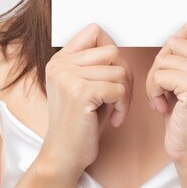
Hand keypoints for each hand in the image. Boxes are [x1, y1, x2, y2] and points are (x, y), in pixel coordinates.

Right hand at [40, 23, 133, 177]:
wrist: (64, 155)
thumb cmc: (80, 124)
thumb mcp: (85, 88)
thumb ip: (96, 65)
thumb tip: (118, 48)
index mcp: (60, 60)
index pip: (95, 32)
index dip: (112, 52)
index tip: (113, 76)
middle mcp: (61, 64)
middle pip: (112, 51)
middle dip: (124, 75)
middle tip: (120, 98)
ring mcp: (68, 77)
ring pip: (119, 71)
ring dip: (126, 94)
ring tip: (116, 111)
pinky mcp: (80, 93)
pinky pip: (119, 89)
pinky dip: (123, 106)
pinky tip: (114, 120)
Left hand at [145, 20, 186, 168]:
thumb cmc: (185, 118)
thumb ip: (185, 58)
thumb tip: (170, 36)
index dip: (171, 48)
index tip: (171, 73)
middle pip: (172, 42)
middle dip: (159, 66)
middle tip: (163, 90)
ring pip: (163, 59)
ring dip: (154, 81)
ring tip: (162, 100)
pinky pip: (159, 75)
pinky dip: (153, 92)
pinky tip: (162, 108)